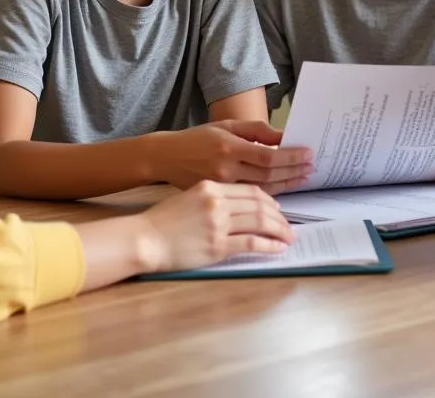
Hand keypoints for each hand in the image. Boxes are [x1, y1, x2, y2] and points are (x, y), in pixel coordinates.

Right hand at [136, 180, 295, 272]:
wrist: (145, 238)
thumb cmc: (164, 219)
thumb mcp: (190, 195)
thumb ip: (214, 195)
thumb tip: (238, 204)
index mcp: (211, 186)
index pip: (250, 190)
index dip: (268, 199)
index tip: (277, 208)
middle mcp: (217, 202)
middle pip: (258, 204)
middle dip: (278, 215)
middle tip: (288, 224)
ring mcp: (217, 224)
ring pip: (259, 222)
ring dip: (278, 229)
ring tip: (289, 236)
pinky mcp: (217, 246)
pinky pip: (251, 243)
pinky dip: (268, 245)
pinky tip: (278, 248)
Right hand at [151, 120, 313, 194]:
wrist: (165, 158)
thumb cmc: (196, 139)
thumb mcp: (225, 126)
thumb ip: (255, 131)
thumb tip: (283, 136)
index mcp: (229, 147)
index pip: (268, 155)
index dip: (291, 157)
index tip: (308, 154)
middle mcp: (226, 169)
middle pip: (269, 175)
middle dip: (293, 172)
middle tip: (311, 167)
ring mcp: (221, 188)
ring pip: (262, 192)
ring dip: (286, 186)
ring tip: (302, 179)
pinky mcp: (217, 201)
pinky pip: (249, 201)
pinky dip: (268, 198)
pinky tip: (281, 194)